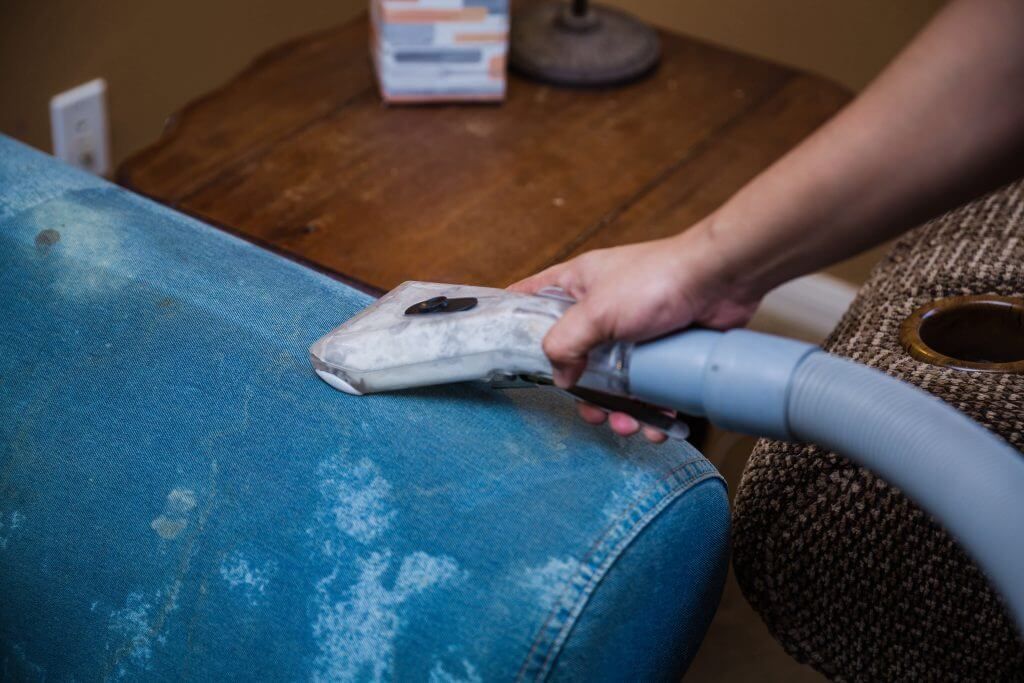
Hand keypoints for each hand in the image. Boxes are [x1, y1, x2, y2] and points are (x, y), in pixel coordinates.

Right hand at [509, 225, 759, 441]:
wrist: (722, 280)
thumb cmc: (658, 279)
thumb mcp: (597, 311)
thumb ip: (566, 343)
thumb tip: (560, 375)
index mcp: (577, 286)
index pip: (531, 298)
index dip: (517, 323)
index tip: (509, 353)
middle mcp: (602, 308)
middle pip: (575, 357)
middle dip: (584, 393)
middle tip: (592, 412)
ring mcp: (633, 331)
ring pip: (613, 381)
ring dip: (620, 411)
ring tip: (631, 426)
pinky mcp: (663, 349)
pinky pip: (649, 388)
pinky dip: (652, 410)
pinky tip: (658, 425)